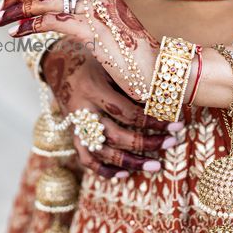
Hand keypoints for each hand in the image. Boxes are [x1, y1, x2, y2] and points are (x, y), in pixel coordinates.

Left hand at [0, 0, 159, 100]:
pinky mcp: (93, 31)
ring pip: (46, 0)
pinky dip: (29, 25)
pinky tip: (15, 33)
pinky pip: (52, 21)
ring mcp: (96, 11)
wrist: (159, 71)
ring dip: (17, 9)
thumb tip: (59, 15)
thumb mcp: (109, 28)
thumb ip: (87, 17)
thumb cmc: (133, 55)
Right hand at [40, 35, 181, 178]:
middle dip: (146, 143)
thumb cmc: (91, 58)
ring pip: (101, 152)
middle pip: (115, 136)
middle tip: (172, 143)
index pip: (126, 112)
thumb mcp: (109, 63)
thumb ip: (130, 81)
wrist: (57, 61)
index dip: (152, 121)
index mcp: (92, 89)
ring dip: (130, 162)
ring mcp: (75, 124)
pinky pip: (85, 158)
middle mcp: (82, 110)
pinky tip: (124, 174)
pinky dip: (104, 169)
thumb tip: (163, 99)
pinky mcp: (72, 132)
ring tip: (155, 166)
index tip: (176, 123)